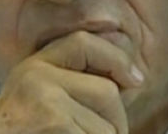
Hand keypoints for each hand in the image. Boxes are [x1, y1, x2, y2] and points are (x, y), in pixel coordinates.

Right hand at [0, 30, 143, 133]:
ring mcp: (43, 97)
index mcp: (31, 67)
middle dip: (116, 122)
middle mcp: (34, 74)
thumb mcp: (39, 105)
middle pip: (107, 91)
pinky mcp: (53, 119)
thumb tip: (132, 79)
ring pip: (109, 125)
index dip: (115, 58)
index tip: (136, 79)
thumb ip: (71, 87)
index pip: (83, 43)